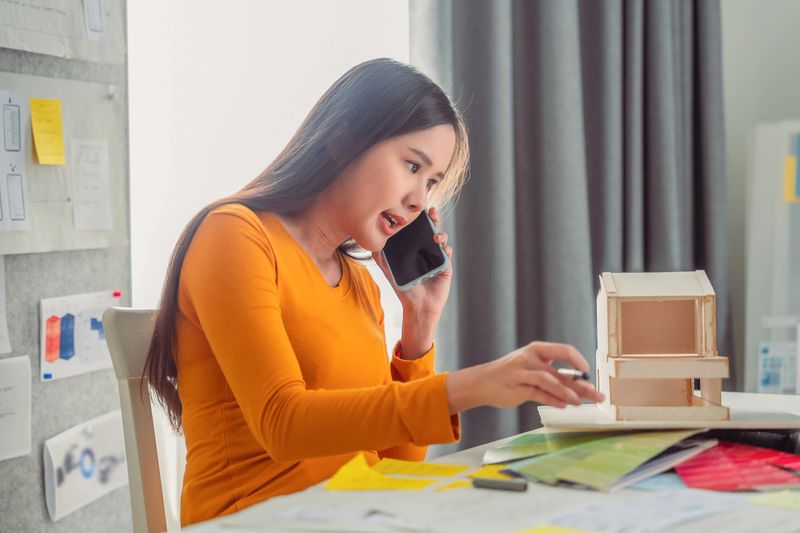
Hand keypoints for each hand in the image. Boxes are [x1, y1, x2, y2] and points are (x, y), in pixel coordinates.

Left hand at [372, 207, 452, 357]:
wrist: (418, 306)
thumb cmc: (404, 289)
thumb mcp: (389, 272)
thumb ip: (381, 259)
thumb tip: (372, 245)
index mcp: (414, 249)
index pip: (417, 230)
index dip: (419, 219)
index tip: (418, 210)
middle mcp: (426, 250)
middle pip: (431, 230)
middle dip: (433, 219)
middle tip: (432, 212)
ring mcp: (436, 257)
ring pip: (442, 239)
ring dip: (441, 234)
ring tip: (436, 237)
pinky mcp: (445, 266)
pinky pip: (448, 253)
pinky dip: (447, 249)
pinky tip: (443, 249)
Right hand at [445, 341, 604, 413]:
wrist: (482, 382)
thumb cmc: (511, 374)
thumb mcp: (531, 367)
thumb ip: (552, 375)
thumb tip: (579, 388)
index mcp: (536, 349)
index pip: (564, 350)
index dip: (579, 361)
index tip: (588, 373)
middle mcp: (530, 358)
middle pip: (561, 371)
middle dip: (582, 385)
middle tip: (598, 395)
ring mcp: (522, 373)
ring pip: (550, 381)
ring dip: (567, 393)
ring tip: (580, 402)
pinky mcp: (516, 388)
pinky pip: (538, 393)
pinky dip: (552, 399)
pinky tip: (563, 405)